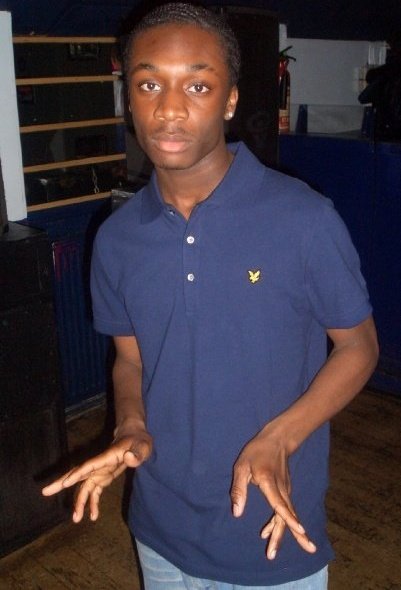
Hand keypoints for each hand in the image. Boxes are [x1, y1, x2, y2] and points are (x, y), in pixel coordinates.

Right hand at [42, 431, 151, 521]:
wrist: (134, 438)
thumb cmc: (139, 441)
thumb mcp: (143, 446)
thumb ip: (137, 453)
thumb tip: (128, 458)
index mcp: (106, 456)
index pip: (89, 465)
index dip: (78, 474)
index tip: (65, 483)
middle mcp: (99, 465)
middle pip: (77, 474)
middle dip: (61, 483)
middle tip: (45, 492)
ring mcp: (99, 471)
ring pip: (83, 487)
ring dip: (79, 502)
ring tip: (76, 519)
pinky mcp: (102, 477)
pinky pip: (94, 492)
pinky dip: (92, 504)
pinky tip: (93, 516)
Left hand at [230, 427, 315, 559]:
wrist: (276, 441)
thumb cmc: (256, 453)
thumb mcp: (241, 467)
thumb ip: (239, 490)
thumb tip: (237, 514)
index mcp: (269, 482)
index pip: (280, 503)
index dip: (289, 518)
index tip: (301, 530)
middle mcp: (281, 489)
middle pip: (287, 515)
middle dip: (295, 534)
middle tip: (304, 551)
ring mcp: (285, 491)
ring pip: (287, 515)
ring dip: (285, 533)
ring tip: (274, 553)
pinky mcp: (285, 492)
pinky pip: (284, 511)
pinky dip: (278, 523)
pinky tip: (268, 533)